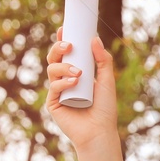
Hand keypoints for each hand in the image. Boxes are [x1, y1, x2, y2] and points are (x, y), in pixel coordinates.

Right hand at [46, 25, 120, 154]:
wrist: (100, 132)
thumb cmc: (105, 109)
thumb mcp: (107, 81)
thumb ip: (103, 60)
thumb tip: (95, 39)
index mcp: (76, 72)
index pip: (66, 53)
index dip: (63, 40)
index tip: (64, 29)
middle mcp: (65, 80)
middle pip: (54, 58)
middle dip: (58, 48)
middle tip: (69, 45)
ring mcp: (58, 91)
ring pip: (52, 70)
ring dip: (64, 67)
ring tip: (79, 73)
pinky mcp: (53, 103)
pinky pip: (54, 87)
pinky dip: (63, 83)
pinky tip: (74, 82)